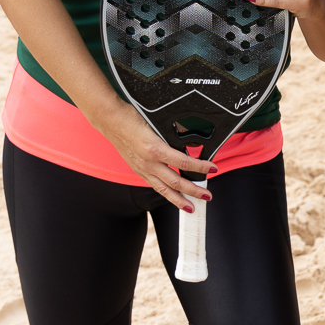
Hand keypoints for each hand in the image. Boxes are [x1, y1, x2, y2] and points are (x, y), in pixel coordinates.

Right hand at [90, 99, 211, 210]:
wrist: (111, 121)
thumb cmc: (133, 117)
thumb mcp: (158, 124)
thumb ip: (172, 135)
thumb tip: (190, 141)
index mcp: (156, 149)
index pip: (184, 162)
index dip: (201, 167)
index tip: (213, 169)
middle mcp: (149, 162)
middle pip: (176, 182)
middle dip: (193, 191)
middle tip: (207, 196)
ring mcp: (142, 168)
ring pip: (164, 189)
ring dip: (179, 200)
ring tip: (191, 207)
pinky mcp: (138, 170)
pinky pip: (154, 185)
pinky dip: (165, 192)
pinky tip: (173, 196)